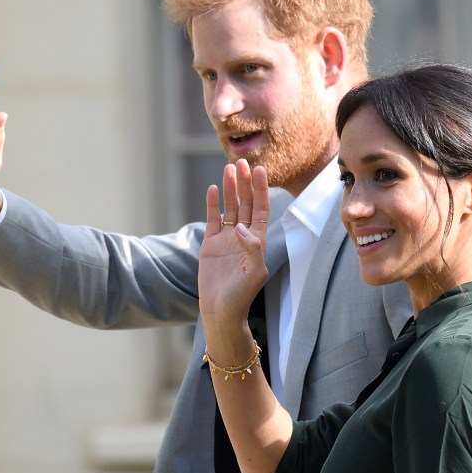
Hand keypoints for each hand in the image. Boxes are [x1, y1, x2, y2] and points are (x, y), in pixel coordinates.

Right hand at [198, 160, 270, 335]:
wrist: (220, 311)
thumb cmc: (240, 296)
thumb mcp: (253, 273)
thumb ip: (252, 249)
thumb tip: (240, 227)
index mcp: (257, 241)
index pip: (260, 209)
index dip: (261, 190)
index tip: (260, 171)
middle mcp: (243, 236)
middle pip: (245, 203)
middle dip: (245, 183)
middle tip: (242, 162)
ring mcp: (226, 239)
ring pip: (230, 208)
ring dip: (230, 188)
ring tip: (229, 168)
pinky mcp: (210, 244)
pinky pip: (212, 219)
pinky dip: (213, 204)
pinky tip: (214, 188)